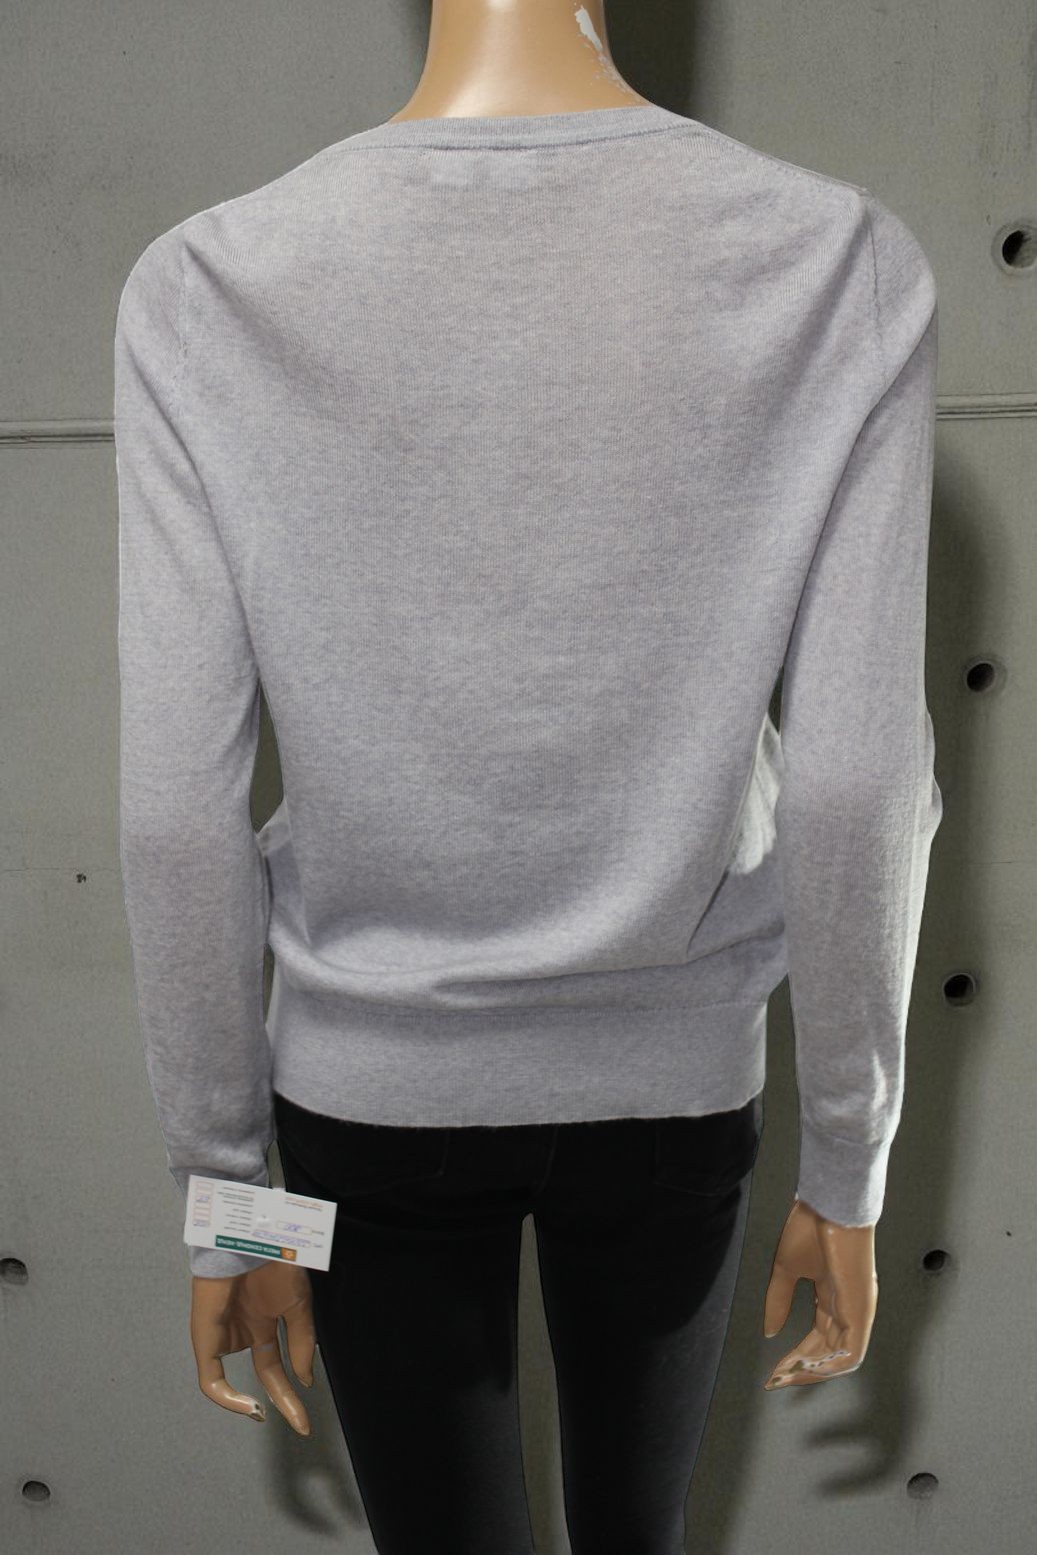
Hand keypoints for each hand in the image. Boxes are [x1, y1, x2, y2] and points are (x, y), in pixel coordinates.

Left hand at [190, 1261, 316, 1434]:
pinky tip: (248, 1405)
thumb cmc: (273, 1265)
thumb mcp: (296, 1306)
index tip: (305, 1419)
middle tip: (302, 1425)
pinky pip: (210, 1378)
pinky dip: (226, 1397)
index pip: (278, 1366)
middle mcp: (245, 1330)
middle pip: (264, 1374)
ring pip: (233, 1380)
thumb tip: (305, 1380)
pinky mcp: (205, 1336)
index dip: (292, 1393)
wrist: (250, 1241)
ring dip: (249, 1400)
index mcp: (265, 1322)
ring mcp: (224, 1335)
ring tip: (266, 1410)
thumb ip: (300, 1344)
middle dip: (282, 1402)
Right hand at [761, 1198, 876, 1389]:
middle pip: (827, 1349)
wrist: (828, 1205)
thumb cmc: (812, 1227)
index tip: (775, 1368)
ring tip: (787, 1377)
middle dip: (800, 1368)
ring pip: (841, 1357)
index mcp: (833, 1294)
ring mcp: (858, 1308)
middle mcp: (849, 1305)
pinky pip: (852, 1351)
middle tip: (776, 1379)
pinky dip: (831, 1365)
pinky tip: (808, 1370)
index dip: (796, 1355)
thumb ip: (779, 1301)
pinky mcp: (862, 1308)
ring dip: (813, 1371)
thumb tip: (769, 1330)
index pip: (818, 1335)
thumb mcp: (787, 1270)